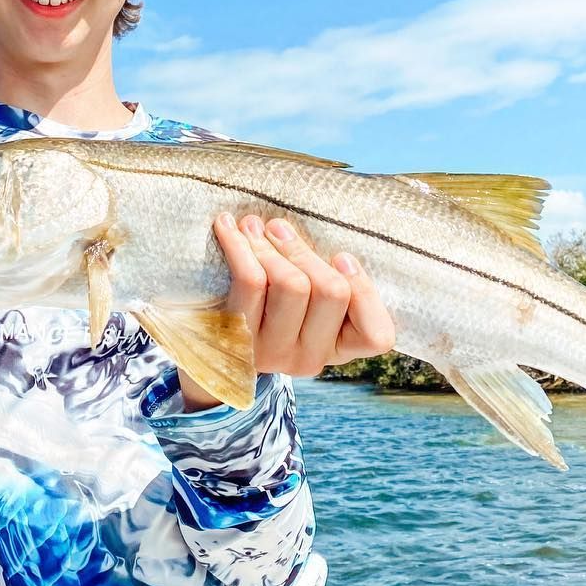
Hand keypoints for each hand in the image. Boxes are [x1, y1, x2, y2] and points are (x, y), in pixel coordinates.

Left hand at [177, 213, 396, 409]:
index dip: (365, 290)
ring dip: (271, 245)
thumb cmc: (267, 309)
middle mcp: (310, 359)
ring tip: (254, 227)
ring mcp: (274, 353)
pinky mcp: (239, 338)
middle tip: (279, 227)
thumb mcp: (305, 304)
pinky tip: (228, 227)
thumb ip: (323, 278)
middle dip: (305, 250)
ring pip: (292, 284)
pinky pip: (249, 280)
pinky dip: (239, 245)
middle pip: (331, 291)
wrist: (207, 348)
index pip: (377, 336)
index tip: (342, 256)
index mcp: (338, 348)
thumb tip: (310, 230)